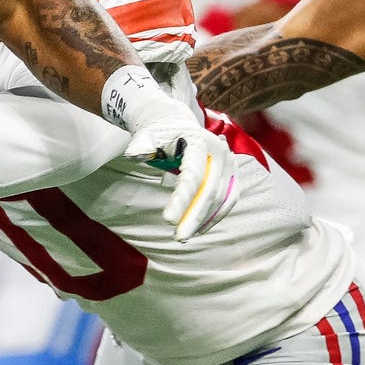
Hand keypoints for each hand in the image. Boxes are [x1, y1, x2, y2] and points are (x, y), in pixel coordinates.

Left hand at [152, 122, 240, 241]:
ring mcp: (230, 163)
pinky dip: (214, 216)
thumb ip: (141, 145)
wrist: (179, 126)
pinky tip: (199, 229)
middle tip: (178, 238)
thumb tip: (133, 153)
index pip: (193, 174)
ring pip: (222, 198)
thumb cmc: (160, 135)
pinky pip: (228, 200)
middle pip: (210, 190)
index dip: (182, 198)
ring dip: (204, 220)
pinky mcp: (232, 175)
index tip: (168, 220)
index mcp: (200, 141)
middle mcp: (220, 152)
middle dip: (195, 216)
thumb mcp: (147, 136)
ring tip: (184, 236)